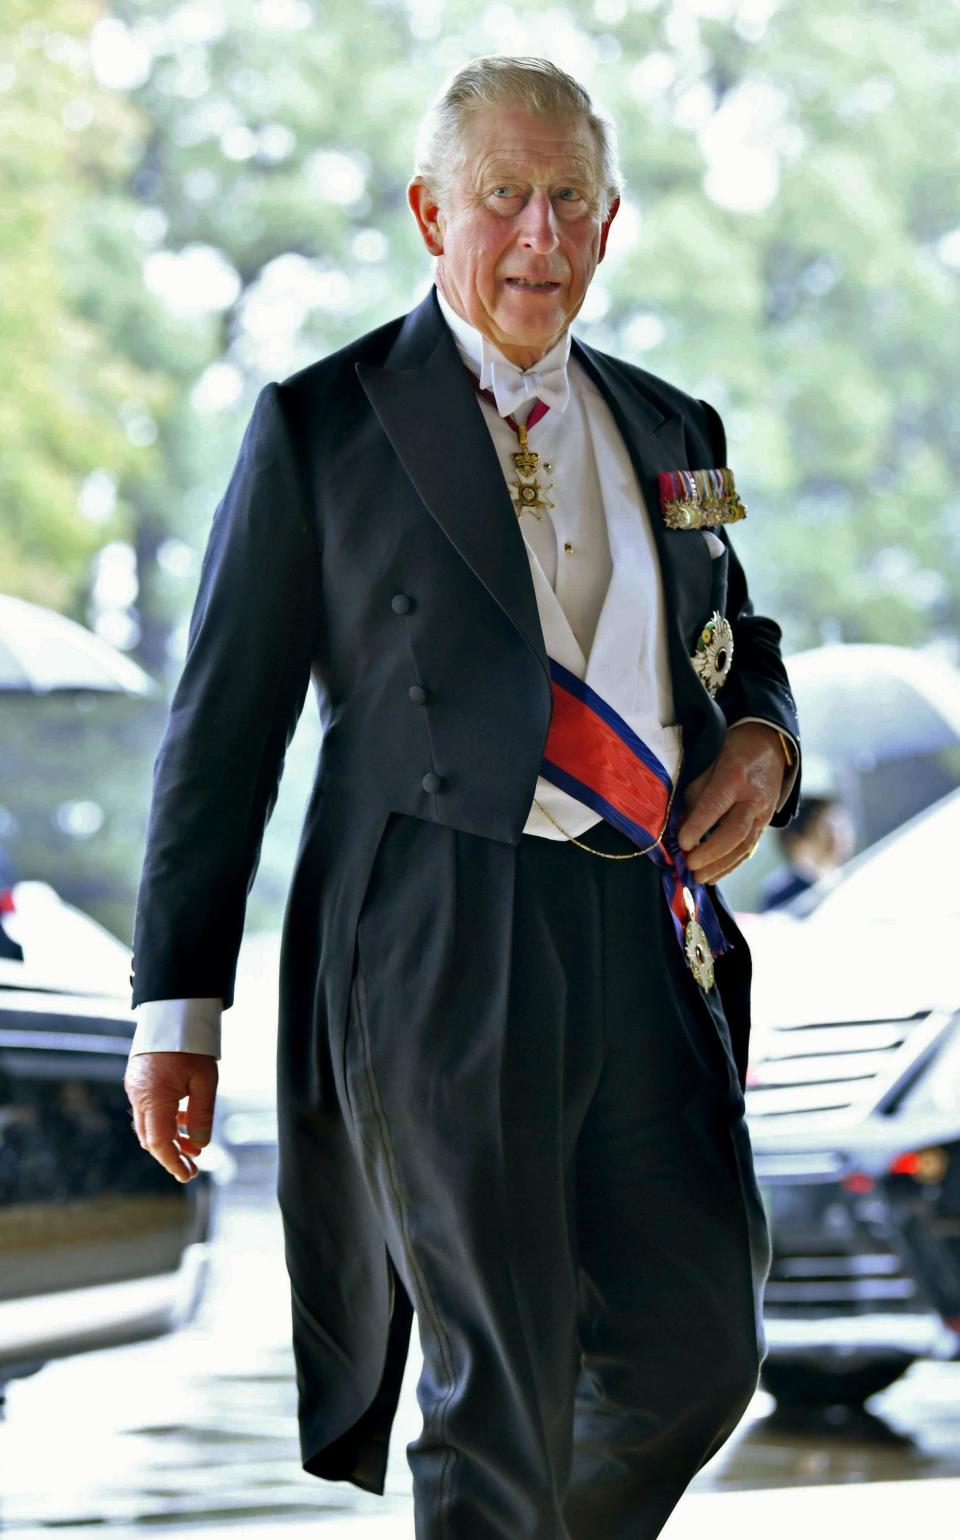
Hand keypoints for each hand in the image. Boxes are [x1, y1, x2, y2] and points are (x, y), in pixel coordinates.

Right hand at [124, 1051, 218, 1182]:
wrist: (173, 1013)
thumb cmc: (191, 1045)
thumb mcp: (205, 1081)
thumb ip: (202, 1115)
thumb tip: (200, 1146)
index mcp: (153, 1098)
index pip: (159, 1143)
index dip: (173, 1163)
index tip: (187, 1176)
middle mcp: (139, 1096)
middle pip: (152, 1138)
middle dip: (171, 1155)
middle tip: (193, 1167)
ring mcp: (136, 1089)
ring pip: (150, 1126)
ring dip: (170, 1139)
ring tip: (194, 1147)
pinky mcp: (139, 1082)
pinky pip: (149, 1111)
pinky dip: (165, 1122)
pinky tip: (185, 1123)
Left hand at [676, 722, 783, 884]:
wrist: (769, 749)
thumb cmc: (730, 757)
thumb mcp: (708, 767)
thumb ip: (695, 797)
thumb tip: (680, 828)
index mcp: (734, 777)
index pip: (716, 804)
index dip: (699, 826)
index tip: (682, 843)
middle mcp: (753, 798)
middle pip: (736, 831)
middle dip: (711, 852)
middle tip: (690, 866)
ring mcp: (763, 814)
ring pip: (745, 846)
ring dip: (720, 866)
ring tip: (698, 878)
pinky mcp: (765, 826)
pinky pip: (748, 850)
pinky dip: (730, 865)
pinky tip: (713, 876)